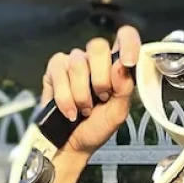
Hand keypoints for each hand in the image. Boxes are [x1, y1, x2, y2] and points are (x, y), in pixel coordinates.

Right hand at [40, 25, 140, 156]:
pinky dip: (65, 97)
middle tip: (101, 98)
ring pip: (77, 63)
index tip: (128, 62)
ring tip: (84, 109)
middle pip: (98, 46)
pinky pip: (59, 72)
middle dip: (100, 78)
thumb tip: (121, 65)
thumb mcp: (118, 113)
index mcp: (115, 66)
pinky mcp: (55, 69)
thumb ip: (125, 88)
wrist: (71, 145)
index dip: (128, 44)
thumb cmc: (96, 128)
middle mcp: (94, 60)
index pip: (125, 37)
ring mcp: (73, 62)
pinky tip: (69, 110)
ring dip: (81, 94)